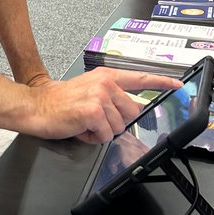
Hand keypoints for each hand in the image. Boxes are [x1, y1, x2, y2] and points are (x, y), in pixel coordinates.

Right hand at [22, 69, 181, 144]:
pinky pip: (104, 136)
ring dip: (101, 132)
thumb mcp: (88, 90)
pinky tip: (79, 128)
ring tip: (83, 123)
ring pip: (118, 127)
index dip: (162, 82)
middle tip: (93, 120)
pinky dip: (92, 138)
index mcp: (106, 77)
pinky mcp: (93, 111)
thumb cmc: (58, 102)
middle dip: (114, 123)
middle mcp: (105, 83)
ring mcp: (100, 96)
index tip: (178, 86)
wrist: (35, 107)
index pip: (139, 78)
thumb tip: (128, 110)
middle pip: (131, 113)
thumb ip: (110, 96)